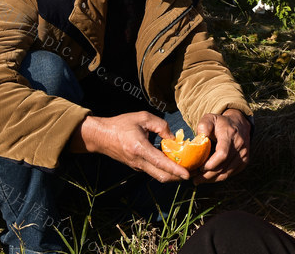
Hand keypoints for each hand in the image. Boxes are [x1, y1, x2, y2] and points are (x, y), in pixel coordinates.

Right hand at [69, 112, 189, 182]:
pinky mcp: (137, 167)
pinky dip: (165, 170)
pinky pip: (153, 171)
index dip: (175, 170)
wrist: (101, 136)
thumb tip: (173, 138)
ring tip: (188, 169)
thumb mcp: (142, 117)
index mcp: (139, 149)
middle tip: (194, 173)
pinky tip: (175, 164)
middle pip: (161, 176)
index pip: (161, 163)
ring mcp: (137, 166)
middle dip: (178, 177)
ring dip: (173, 175)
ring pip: (158, 176)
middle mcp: (138, 162)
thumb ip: (160, 125)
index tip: (188, 174)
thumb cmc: (121, 124)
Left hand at [192, 109, 251, 182]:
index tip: (199, 167)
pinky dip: (219, 177)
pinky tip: (209, 177)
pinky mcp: (244, 161)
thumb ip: (203, 126)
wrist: (239, 123)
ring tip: (199, 180)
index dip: (210, 164)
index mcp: (230, 134)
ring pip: (227, 173)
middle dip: (207, 175)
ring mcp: (244, 154)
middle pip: (223, 167)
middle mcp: (239, 145)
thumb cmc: (221, 123)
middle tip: (194, 178)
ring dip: (212, 179)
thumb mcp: (209, 118)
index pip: (222, 154)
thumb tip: (199, 139)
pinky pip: (231, 174)